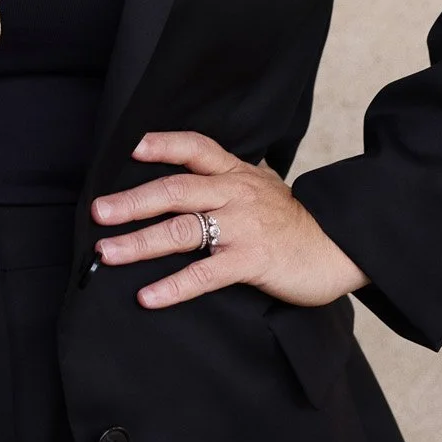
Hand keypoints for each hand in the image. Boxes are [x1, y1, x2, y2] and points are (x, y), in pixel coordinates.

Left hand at [91, 130, 368, 309]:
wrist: (341, 247)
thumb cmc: (300, 221)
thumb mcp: (268, 185)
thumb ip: (236, 174)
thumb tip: (208, 162)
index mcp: (238, 174)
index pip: (197, 148)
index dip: (165, 145)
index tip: (134, 148)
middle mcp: (235, 194)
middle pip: (175, 190)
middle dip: (132, 201)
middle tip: (99, 211)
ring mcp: (242, 227)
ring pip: (182, 230)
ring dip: (140, 242)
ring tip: (108, 252)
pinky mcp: (251, 262)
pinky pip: (205, 273)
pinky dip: (173, 285)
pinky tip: (148, 296)